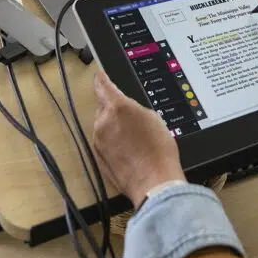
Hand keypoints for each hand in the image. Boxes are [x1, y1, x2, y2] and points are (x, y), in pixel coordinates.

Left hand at [92, 72, 184, 206]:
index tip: (99, 76)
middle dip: (114, 110)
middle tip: (132, 120)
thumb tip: (128, 112)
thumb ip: (135, 110)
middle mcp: (103, 122)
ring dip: (114, 128)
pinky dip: (113, 143)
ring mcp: (99, 140)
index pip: (103, 86)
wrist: (154, 182)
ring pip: (103, 126)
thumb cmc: (158, 150)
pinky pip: (104, 142)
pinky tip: (129, 151)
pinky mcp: (98, 157)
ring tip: (134, 140)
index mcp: (117, 107)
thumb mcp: (153, 119)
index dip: (101, 79)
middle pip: (104, 107)